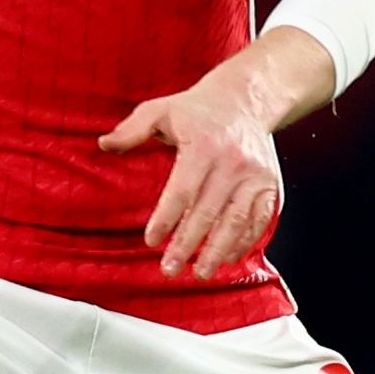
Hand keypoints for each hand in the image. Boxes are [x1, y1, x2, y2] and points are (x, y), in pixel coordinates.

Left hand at [98, 58, 285, 278]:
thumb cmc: (197, 110)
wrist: (246, 100)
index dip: (166, 219)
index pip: (182, 190)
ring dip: (218, 250)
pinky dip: (244, 242)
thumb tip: (104, 144)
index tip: (151, 241)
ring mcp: (255, 176)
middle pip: (207, 212)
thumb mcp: (161, 109)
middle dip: (187, 244)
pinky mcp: (270, 185)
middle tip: (169, 269)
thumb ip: (132, 129)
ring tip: (201, 272)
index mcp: (204, 145)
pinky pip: (259, 219)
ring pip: (236, 221)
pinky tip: (227, 258)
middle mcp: (233, 162)